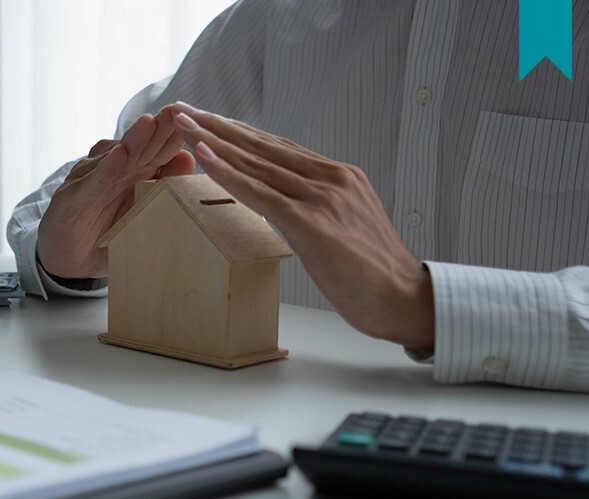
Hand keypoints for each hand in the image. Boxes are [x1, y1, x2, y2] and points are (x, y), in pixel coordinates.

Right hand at [37, 106, 195, 278]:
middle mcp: (110, 169)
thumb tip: (188, 157)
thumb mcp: (143, 213)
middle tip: (174, 109)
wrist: (71, 262)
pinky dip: (103, 172)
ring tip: (149, 124)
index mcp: (133, 172)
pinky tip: (118, 159)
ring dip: (132, 140)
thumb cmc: (110, 233)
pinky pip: (89, 184)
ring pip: (112, 158)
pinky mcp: (69, 199)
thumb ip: (164, 186)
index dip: (173, 133)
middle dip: (156, 127)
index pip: (157, 149)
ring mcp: (87, 181)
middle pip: (138, 146)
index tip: (193, 115)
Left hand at [172, 102, 433, 348]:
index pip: (278, 148)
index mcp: (338, 177)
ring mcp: (321, 198)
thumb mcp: (346, 228)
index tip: (208, 120)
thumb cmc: (374, 275)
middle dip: (218, 125)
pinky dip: (227, 172)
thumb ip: (320, 209)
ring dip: (213, 140)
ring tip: (182, 123)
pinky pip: (260, 192)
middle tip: (183, 108)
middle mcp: (330, 179)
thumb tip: (290, 208)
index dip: (239, 132)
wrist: (406, 300)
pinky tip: (203, 155)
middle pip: (262, 146)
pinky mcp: (311, 223)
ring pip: (256, 163)